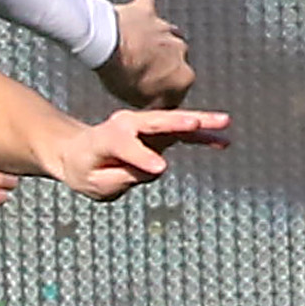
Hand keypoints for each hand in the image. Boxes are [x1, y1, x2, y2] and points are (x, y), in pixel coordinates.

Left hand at [49, 105, 229, 200]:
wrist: (79, 152)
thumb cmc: (84, 168)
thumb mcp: (94, 183)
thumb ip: (122, 177)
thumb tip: (157, 169)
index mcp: (107, 137)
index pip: (125, 145)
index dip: (141, 156)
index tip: (160, 169)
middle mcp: (128, 125)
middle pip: (155, 122)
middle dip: (176, 122)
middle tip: (195, 123)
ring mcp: (146, 126)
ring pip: (176, 123)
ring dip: (201, 122)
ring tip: (225, 122)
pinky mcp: (159, 134)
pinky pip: (183, 135)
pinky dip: (202, 136)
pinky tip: (224, 140)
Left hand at [94, 0, 192, 108]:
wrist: (107, 43)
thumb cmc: (121, 75)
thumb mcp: (137, 101)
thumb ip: (151, 100)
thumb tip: (154, 101)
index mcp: (183, 76)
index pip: (178, 91)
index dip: (163, 96)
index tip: (149, 98)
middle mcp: (181, 50)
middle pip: (173, 61)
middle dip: (159, 67)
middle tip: (138, 74)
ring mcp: (165, 28)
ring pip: (163, 36)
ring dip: (151, 42)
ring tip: (132, 49)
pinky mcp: (147, 10)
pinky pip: (147, 7)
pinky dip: (141, 12)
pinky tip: (131, 16)